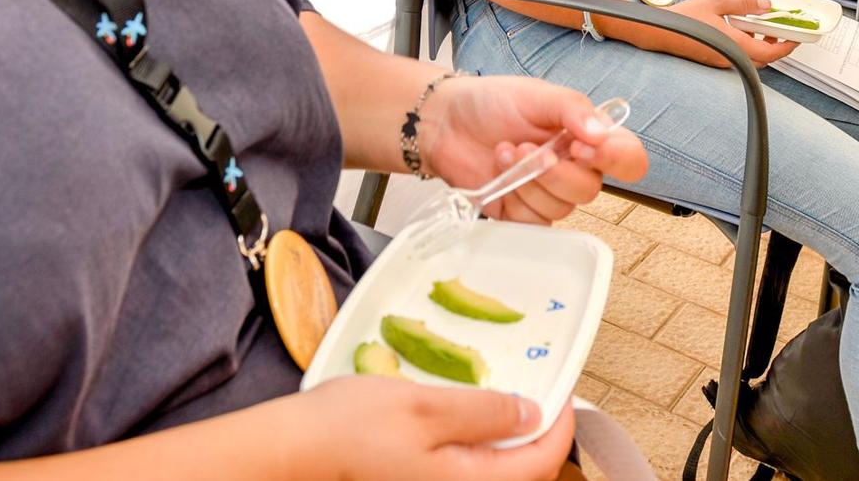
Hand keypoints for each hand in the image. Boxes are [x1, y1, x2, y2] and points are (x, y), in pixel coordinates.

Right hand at [296, 377, 574, 480]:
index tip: (562, 388)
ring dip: (507, 444)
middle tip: (537, 393)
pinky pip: (466, 476)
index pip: (542, 461)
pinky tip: (463, 425)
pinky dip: (478, 452)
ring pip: (494, 475)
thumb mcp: (426, 404)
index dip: (561, 422)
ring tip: (503, 406)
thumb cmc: (352, 427)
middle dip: (537, 435)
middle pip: (522, 474)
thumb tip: (531, 414)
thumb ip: (484, 412)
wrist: (296, 454)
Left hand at [419, 76, 649, 223]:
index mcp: (588, 136)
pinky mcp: (522, 212)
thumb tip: (601, 133)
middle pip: (590, 190)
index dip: (616, 159)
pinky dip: (515, 198)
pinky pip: (534, 222)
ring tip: (505, 151)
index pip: (629, 159)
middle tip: (527, 147)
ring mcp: (548, 192)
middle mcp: (574, 167)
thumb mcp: (535, 94)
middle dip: (555, 171)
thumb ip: (572, 108)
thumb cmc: (492, 102)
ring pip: (561, 207)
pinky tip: (499, 173)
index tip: (582, 146)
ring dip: (528, 180)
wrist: (445, 121)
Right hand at [670, 0, 799, 67]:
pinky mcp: (715, 60)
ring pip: (751, 58)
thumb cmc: (684, 19)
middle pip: (764, 58)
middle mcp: (732, 58)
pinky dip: (746, 45)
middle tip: (779, 27)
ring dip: (760, 44)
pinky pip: (739, 56)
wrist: (660, 32)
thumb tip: (765, 5)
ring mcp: (723, 62)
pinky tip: (739, 29)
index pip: (771, 53)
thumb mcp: (717, 2)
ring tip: (759, 25)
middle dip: (775, 44)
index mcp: (736, 45)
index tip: (796, 36)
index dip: (787, 46)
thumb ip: (744, 4)